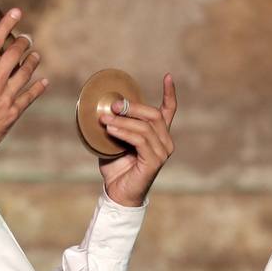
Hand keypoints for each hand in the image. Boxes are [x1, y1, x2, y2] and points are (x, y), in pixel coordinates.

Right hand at [0, 7, 48, 161]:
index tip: (17, 12)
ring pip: (26, 73)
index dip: (6, 25)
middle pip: (15, 55)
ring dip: (33, 61)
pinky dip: (39, 87)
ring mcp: (5, 98)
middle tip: (27, 38)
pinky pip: (30, 96)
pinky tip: (44, 81)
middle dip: (23, 42)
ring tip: (36, 56)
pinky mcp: (13, 113)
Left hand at [98, 74, 176, 206]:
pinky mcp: (154, 161)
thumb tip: (102, 108)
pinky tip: (110, 130)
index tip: (167, 76)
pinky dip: (124, 132)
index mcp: (158, 135)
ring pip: (145, 127)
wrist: (117, 194)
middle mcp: (165, 142)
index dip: (169, 93)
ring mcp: (162, 152)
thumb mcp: (114, 141)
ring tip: (104, 119)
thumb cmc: (116, 168)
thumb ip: (114, 125)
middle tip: (113, 106)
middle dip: (133, 107)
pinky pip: (140, 140)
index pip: (169, 111)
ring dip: (123, 121)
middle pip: (153, 115)